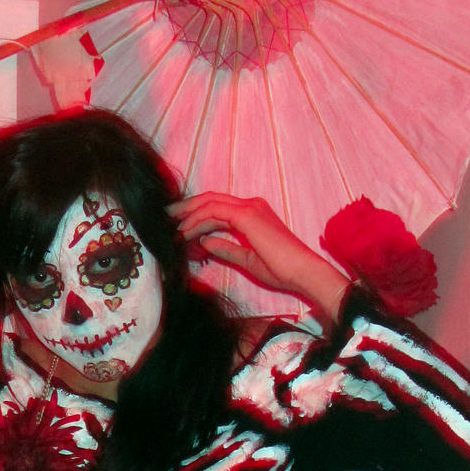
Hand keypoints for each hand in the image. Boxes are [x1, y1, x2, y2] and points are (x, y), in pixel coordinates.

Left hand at [172, 192, 347, 323]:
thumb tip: (204, 243)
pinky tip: (185, 233)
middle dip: (187, 206)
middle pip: (211, 199)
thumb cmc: (282, 269)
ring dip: (188, 214)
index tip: (179, 223)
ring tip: (171, 226)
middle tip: (167, 215)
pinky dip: (197, 223)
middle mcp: (251, 206)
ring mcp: (250, 209)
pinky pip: (215, 214)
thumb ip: (226, 249)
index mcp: (253, 213)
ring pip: (210, 203)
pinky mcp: (247, 217)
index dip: (197, 212)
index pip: (219, 206)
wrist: (302, 271)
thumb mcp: (247, 259)